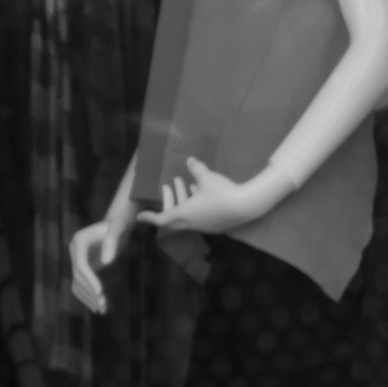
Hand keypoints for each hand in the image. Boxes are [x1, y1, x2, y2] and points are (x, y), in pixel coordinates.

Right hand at [67, 214, 128, 314]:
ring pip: (77, 283)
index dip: (89, 279)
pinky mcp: (84, 267)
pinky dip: (89, 296)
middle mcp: (74, 251)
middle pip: (78, 276)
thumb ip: (112, 241)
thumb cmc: (119, 225)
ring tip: (102, 310)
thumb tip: (107, 262)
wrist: (116, 225)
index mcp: (79, 241)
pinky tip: (99, 307)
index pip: (81, 265)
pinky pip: (82, 284)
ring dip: (88, 297)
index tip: (101, 292)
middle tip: (103, 305)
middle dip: (90, 292)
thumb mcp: (118, 229)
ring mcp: (77, 259)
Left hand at [145, 156, 281, 237]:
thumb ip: (196, 169)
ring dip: (183, 201)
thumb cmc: (222, 191)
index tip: (140, 215)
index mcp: (185, 214)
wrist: (248, 204)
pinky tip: (199, 191)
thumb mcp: (207, 177)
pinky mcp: (216, 225)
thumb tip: (190, 160)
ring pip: (187, 215)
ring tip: (184, 183)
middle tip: (167, 186)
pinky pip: (198, 217)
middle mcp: (193, 223)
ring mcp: (205, 226)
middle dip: (169, 201)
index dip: (150, 217)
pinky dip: (193, 206)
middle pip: (173, 217)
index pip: (162, 219)